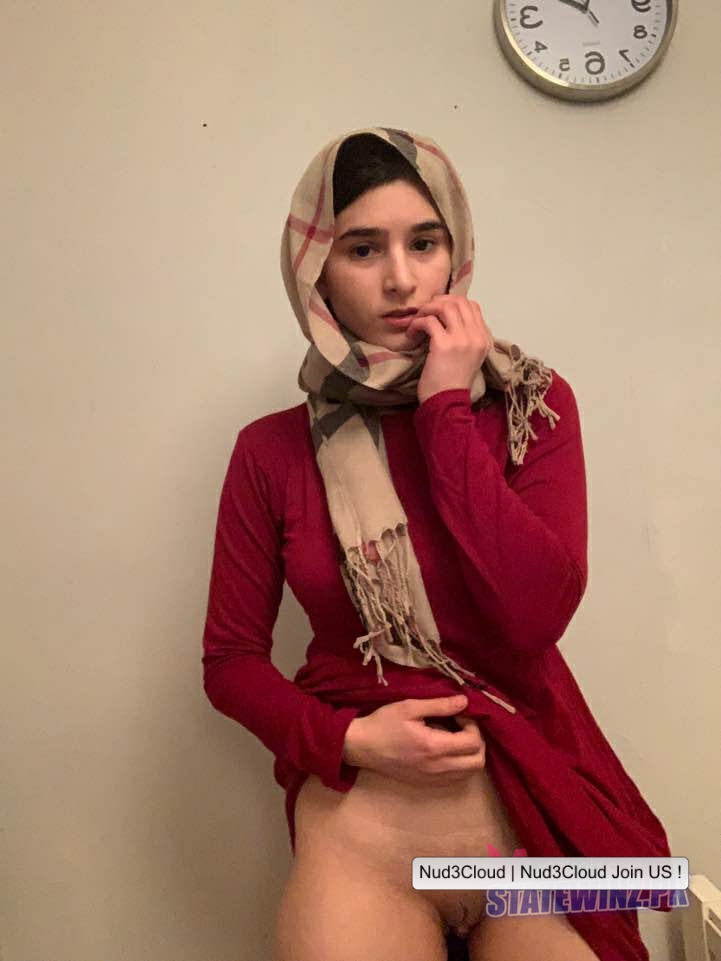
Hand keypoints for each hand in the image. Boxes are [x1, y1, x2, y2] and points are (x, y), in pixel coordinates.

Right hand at [342, 694, 485, 786]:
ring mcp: (433, 779)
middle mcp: (438, 768)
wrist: (362, 747)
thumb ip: (440, 705)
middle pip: (477, 762)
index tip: (459, 715)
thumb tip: (464, 701)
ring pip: (469, 773)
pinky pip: (455, 778)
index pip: (473, 742)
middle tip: (462, 727)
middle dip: (477, 741)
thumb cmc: (384, 724)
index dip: (473, 726)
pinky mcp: (427, 784)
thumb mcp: (410, 708)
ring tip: (455, 738)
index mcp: (434, 747)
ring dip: (470, 755)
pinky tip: (446, 750)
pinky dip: (460, 764)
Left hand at [388, 295, 493, 404]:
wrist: (447, 402)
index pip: (472, 306)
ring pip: (445, 306)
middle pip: (459, 302)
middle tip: (425, 312)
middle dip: (438, 302)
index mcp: (484, 339)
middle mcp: (476, 336)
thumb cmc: (453, 383)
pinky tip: (412, 334)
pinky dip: (417, 323)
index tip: (438, 311)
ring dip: (427, 310)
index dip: (452, 303)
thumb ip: (466, 338)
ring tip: (418, 321)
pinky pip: (429, 321)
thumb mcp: (469, 357)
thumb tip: (448, 319)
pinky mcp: (444, 344)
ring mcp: (462, 339)